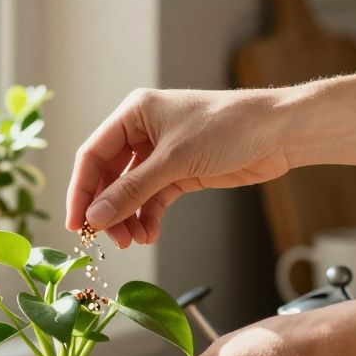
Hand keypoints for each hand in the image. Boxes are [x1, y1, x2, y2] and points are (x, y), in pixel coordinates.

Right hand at [66, 87, 295, 246]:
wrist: (279, 132)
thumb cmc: (228, 128)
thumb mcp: (174, 160)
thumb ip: (133, 190)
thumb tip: (96, 217)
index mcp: (134, 114)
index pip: (93, 155)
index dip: (81, 191)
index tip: (76, 224)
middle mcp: (142, 131)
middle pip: (109, 176)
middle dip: (108, 209)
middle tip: (108, 239)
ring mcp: (162, 153)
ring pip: (131, 191)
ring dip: (128, 218)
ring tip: (133, 241)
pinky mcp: (180, 172)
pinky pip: (153, 199)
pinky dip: (148, 217)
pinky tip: (149, 234)